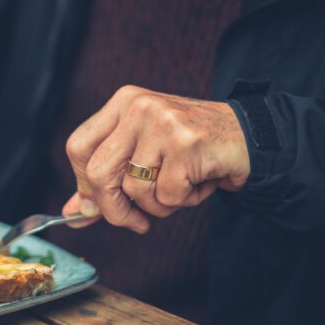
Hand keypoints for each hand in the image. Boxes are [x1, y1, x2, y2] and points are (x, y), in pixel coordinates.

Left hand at [61, 85, 250, 232]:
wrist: (250, 138)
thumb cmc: (192, 150)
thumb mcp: (145, 156)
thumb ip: (107, 181)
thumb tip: (73, 212)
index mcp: (122, 103)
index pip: (78, 148)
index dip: (84, 184)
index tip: (101, 205)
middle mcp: (138, 106)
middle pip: (99, 173)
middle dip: (116, 210)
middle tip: (136, 222)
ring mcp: (162, 122)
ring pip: (135, 190)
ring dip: (160, 204)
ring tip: (183, 187)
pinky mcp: (187, 143)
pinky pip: (169, 195)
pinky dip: (185, 201)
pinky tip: (201, 182)